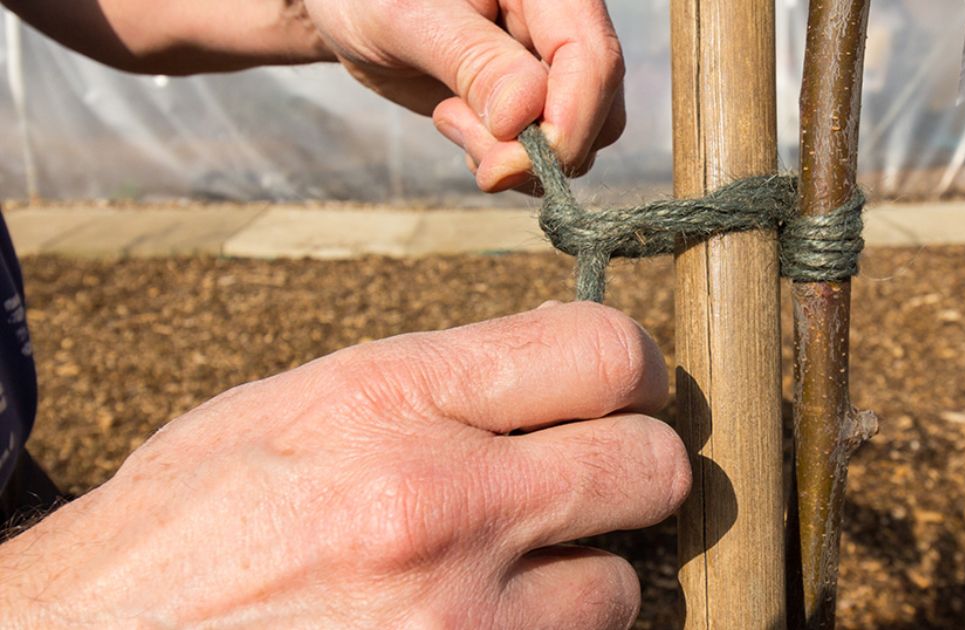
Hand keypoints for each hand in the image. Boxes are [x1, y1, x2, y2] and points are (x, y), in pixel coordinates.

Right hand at [0, 303, 687, 627]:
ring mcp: (459, 621)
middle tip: (599, 475)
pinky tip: (488, 620)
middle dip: (636, 467)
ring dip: (585, 575)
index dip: (637, 367)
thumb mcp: (297, 406)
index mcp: (390, 399)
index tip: (630, 385)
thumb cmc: (189, 524)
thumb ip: (435, 382)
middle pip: (651, 467)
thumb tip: (554, 362)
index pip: (601, 352)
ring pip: (620, 586)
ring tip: (515, 571)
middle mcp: (439, 502)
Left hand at [303, 0, 626, 191]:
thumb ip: (473, 62)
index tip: (507, 164)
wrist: (349, 6)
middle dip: (537, 148)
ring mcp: (552, 65)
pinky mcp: (534, 101)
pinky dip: (504, 159)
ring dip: (515, 157)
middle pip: (598, 107)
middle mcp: (563, 22)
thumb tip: (523, 117)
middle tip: (457, 132)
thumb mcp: (408, 19)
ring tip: (449, 116)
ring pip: (578, 138)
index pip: (592, 60)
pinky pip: (546, 152)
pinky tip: (458, 123)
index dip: (566, 123)